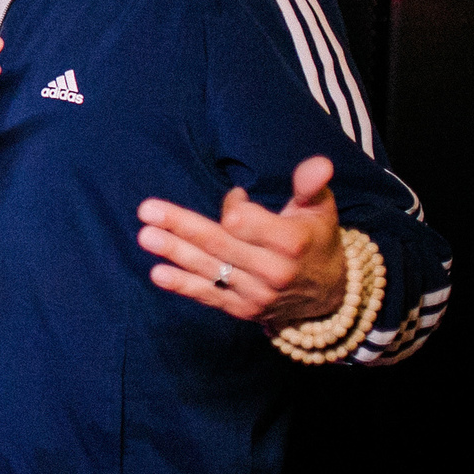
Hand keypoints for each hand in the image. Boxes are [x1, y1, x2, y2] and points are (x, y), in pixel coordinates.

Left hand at [136, 155, 349, 325]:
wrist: (327, 296)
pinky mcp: (242, 309)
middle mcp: (273, 271)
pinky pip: (209, 294)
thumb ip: (311, 185)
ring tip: (146, 236)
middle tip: (147, 210)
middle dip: (182, 226)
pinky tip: (158, 273)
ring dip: (175, 252)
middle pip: (220, 244)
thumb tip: (319, 163)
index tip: (235, 200)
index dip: (235, 209)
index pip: (247, 224)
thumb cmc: (315, 240)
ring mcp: (256, 294)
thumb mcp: (320, 210)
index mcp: (292, 243)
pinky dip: (183, 285)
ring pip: (209, 269)